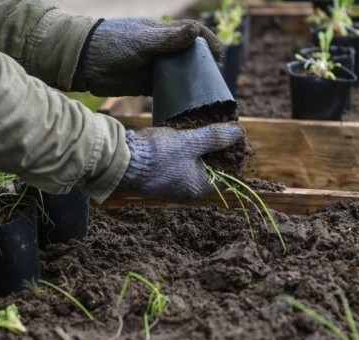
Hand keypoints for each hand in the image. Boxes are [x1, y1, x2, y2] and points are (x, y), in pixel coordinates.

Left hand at [73, 18, 223, 95]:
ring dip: (192, 84)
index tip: (220, 54)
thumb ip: (168, 38)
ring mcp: (154, 68)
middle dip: (204, 66)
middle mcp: (161, 50)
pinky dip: (177, 98)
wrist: (83, 62)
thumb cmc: (111, 44)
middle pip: (190, 56)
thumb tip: (196, 32)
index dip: (208, 41)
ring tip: (208, 99)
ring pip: (180, 75)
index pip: (192, 33)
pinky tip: (187, 108)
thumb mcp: (142, 41)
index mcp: (162, 33)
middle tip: (217, 81)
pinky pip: (167, 91)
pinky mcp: (145, 86)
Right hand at [119, 122, 244, 201]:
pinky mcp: (158, 177)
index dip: (235, 157)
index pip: (228, 176)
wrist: (120, 160)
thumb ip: (215, 137)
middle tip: (221, 130)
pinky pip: (179, 165)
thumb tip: (239, 133)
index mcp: (198, 188)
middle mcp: (186, 191)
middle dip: (217, 150)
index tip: (236, 138)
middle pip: (212, 171)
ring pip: (194, 167)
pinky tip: (183, 136)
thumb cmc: (157, 154)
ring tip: (203, 129)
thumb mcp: (190, 142)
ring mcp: (171, 185)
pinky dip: (185, 152)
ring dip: (200, 150)